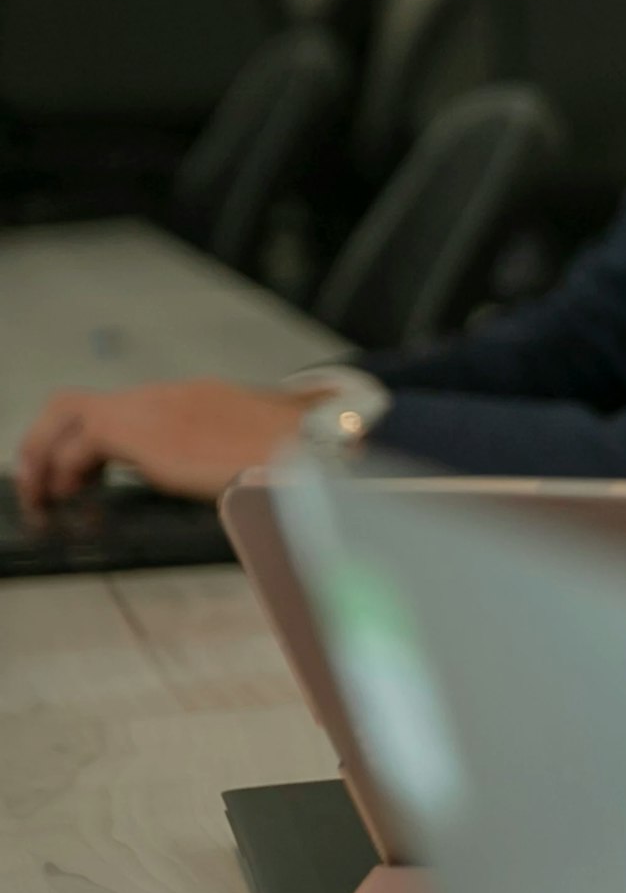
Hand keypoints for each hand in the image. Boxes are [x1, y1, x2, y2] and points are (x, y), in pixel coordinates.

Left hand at [13, 381, 314, 513]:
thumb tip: (236, 488)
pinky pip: (78, 444)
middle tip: (47, 483)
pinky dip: (60, 470)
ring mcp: (154, 408)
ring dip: (45, 454)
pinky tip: (66, 497)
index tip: (88, 475)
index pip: (127, 410)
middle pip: (82, 403)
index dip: (94, 443)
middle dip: (51, 439)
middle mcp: (169, 396)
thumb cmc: (301, 462)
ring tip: (45, 494)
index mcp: (198, 400)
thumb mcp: (261, 457)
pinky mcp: (143, 431)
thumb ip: (231, 462)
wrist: (314, 451)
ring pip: (67, 413)